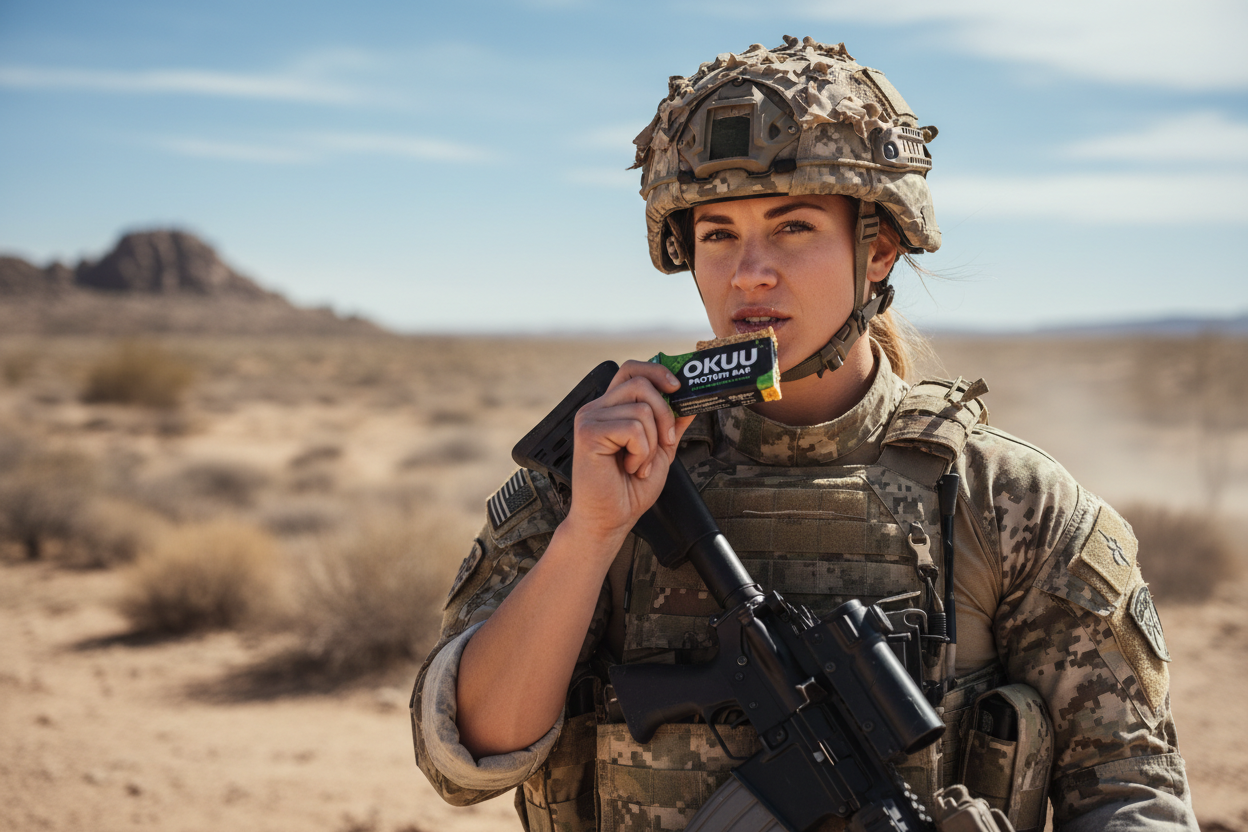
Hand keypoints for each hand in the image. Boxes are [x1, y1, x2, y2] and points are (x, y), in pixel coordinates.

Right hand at [565, 360, 694, 551]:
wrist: (610, 519)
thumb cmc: (629, 488)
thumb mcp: (660, 450)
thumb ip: (671, 424)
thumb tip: (688, 402)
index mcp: (610, 408)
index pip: (631, 369)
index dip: (656, 370)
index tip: (677, 387)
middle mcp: (596, 408)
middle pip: (641, 384)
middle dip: (664, 414)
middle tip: (665, 442)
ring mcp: (590, 419)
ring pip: (641, 409)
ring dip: (652, 443)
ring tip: (640, 464)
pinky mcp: (588, 433)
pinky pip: (633, 428)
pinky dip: (642, 452)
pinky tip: (631, 467)